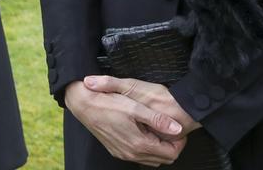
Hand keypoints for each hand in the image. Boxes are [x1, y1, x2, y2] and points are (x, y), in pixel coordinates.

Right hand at [65, 80, 185, 166]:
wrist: (84, 104)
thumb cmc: (108, 103)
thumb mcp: (135, 107)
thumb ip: (158, 120)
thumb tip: (177, 129)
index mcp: (139, 144)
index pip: (171, 153)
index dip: (178, 142)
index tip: (176, 129)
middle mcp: (131, 153)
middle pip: (163, 159)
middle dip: (170, 146)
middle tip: (168, 129)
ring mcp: (123, 154)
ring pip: (151, 159)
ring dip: (158, 148)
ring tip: (156, 129)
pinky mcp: (116, 151)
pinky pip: (138, 156)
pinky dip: (146, 148)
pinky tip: (142, 132)